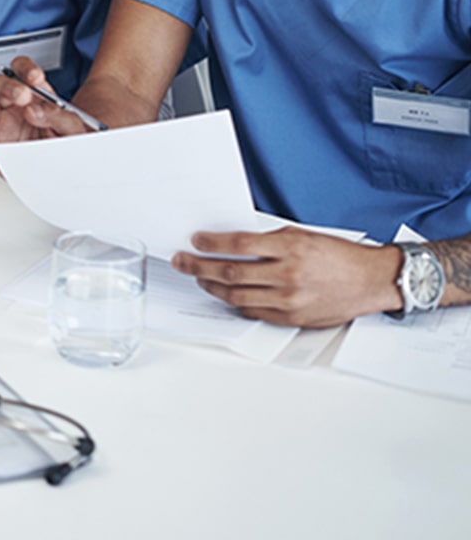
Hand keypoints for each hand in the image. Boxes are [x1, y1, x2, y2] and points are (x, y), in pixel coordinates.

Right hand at [0, 55, 86, 165]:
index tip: (34, 78)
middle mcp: (9, 105)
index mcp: (32, 95)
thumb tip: (35, 110)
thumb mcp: (73, 131)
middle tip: (22, 96)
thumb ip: (59, 116)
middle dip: (8, 86)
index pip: (22, 70)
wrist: (57, 179)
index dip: (25, 69)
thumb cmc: (65, 151)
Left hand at [170, 227, 403, 327]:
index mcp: (291, 248)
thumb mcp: (304, 235)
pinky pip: (254, 312)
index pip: (239, 245)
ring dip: (212, 286)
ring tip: (198, 278)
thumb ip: (270, 240)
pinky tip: (224, 295)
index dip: (211, 244)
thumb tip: (234, 243)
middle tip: (182, 261)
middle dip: (199, 266)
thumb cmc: (340, 256)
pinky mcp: (292, 318)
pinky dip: (235, 303)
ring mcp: (289, 300)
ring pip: (236, 295)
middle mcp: (288, 275)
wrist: (372, 281)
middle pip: (230, 272)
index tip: (195, 241)